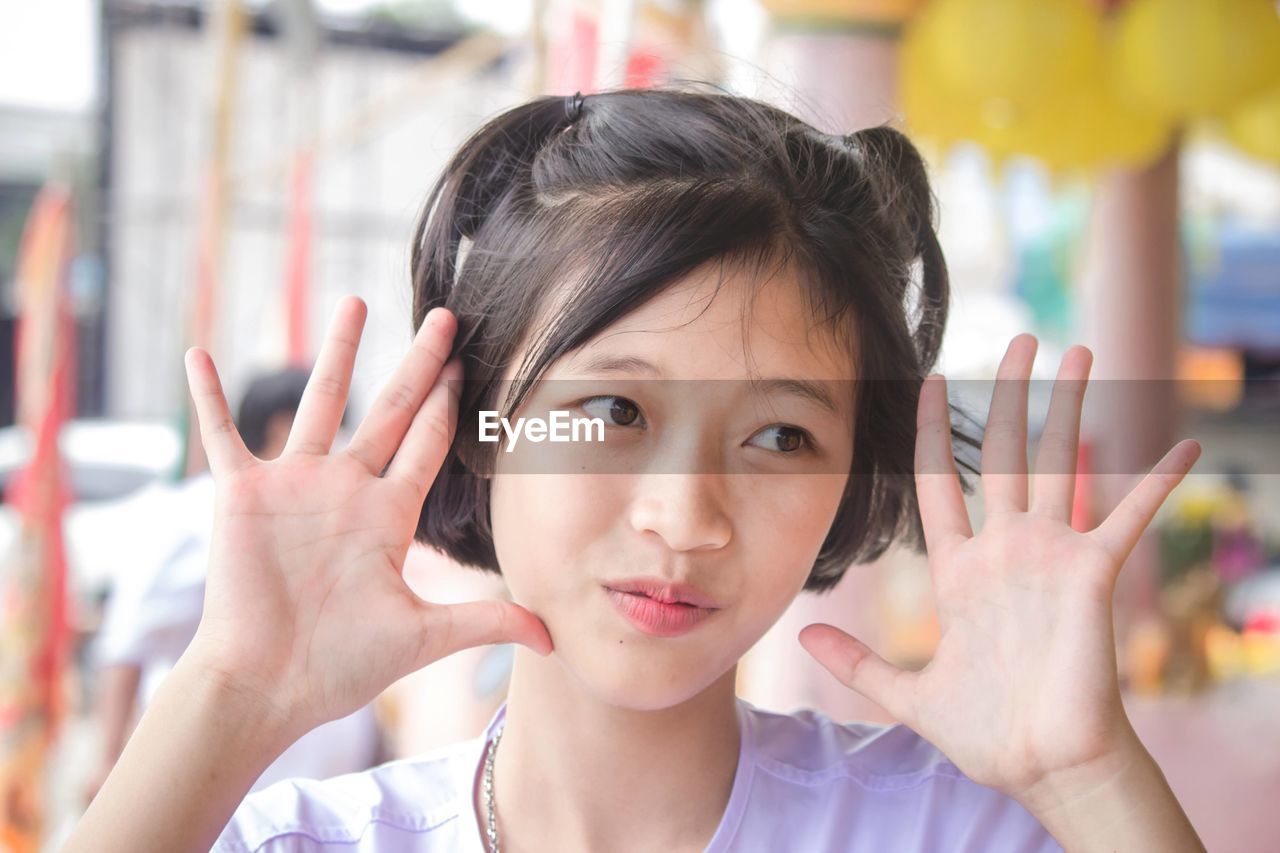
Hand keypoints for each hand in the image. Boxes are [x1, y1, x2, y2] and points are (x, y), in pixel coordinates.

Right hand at [182, 297, 551, 739]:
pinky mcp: (243, 495)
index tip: (468, 365)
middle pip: (391, 409)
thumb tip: (553, 639)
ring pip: (320, 403)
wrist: (267, 685)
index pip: (428, 444)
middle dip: (419, 362)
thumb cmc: (339, 664)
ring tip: (355, 301)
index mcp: (388, 515)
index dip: (449, 404)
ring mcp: (295, 485)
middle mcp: (347, 489)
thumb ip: (485, 622)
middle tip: (446, 316)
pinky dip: (208, 398)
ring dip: (336, 353)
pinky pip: (222, 436)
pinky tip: (199, 356)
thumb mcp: (422, 637)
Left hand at [799, 335, 1199, 801]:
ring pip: (1060, 464)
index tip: (927, 382)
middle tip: (1019, 341)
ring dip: (1071, 407)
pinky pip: (1129, 517)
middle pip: (1005, 454)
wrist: (1043, 768)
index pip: (940, 482)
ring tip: (1081, 351)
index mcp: (960, 570)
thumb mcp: (906, 693)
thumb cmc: (985, 734)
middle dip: (1010, 395)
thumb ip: (858, 662)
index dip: (933, 432)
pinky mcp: (1093, 576)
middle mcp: (1006, 551)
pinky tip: (1184, 444)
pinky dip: (1155, 482)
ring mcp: (1050, 559)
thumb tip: (801, 635)